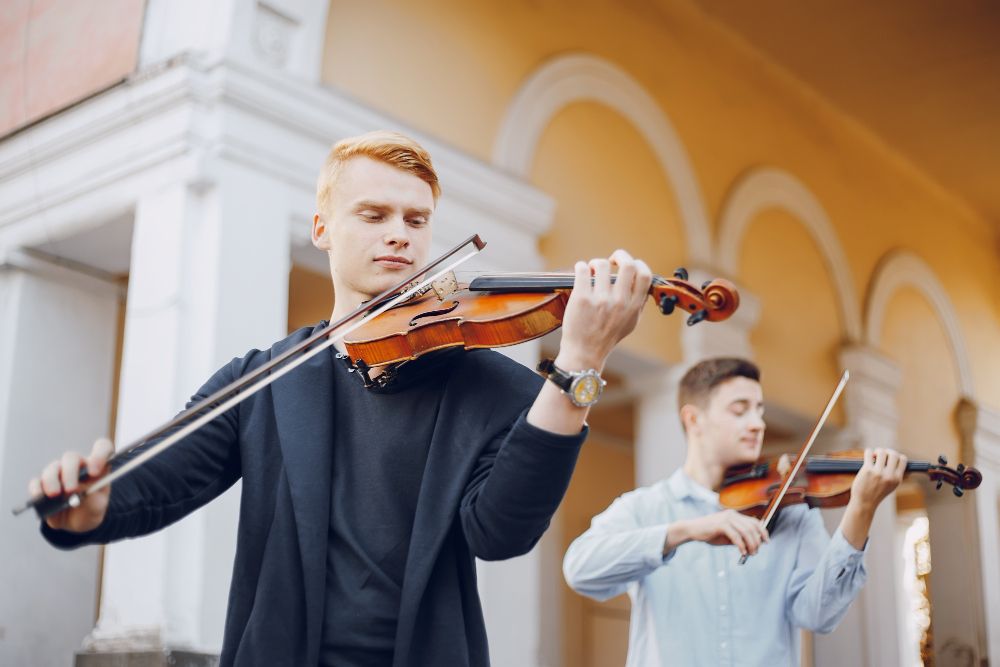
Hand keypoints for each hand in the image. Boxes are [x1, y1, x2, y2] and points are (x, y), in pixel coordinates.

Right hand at [28, 437, 113, 531]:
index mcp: (97, 466)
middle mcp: (77, 466)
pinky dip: (37, 488)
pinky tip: (39, 496)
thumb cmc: (91, 510)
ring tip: (55, 494)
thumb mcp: (97, 506)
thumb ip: (91, 497)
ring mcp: (59, 473)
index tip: (95, 471)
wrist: (77, 524)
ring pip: (53, 467)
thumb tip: (77, 488)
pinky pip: (37, 481)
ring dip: (52, 480)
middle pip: (72, 457)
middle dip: (70, 472)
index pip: (102, 448)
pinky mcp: (43, 485)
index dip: (99, 455)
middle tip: (71, 489)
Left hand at [556, 249, 652, 370]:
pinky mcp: (582, 298)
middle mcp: (619, 302)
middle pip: (627, 264)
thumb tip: (643, 283)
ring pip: (601, 264)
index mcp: (633, 307)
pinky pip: (581, 269)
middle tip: (611, 259)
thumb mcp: (630, 323)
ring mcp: (600, 300)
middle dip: (619, 255)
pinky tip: (580, 271)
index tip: (629, 265)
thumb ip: (638, 304)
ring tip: (591, 270)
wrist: (584, 353)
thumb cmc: (607, 337)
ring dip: (595, 263)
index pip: (645, 275)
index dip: (638, 263)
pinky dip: (580, 266)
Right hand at [666, 510, 768, 557]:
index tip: (766, 541)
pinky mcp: (721, 525)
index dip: (763, 531)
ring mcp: (726, 518)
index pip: (754, 521)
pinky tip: (742, 552)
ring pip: (746, 532)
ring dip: (751, 545)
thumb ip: (739, 537)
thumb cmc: (710, 533)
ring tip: (751, 554)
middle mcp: (732, 514)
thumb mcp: (727, 535)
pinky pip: (736, 536)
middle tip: (756, 552)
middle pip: (752, 527)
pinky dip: (741, 546)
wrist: (692, 530)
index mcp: (734, 515)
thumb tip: (753, 544)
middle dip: (757, 541)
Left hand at [849, 447, 905, 512]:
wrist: (865, 502)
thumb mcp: (892, 486)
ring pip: (881, 452)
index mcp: (897, 478)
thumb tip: (896, 458)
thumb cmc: (877, 493)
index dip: (897, 455)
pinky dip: (868, 451)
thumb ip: (895, 474)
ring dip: (877, 451)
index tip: (890, 458)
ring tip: (874, 456)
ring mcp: (878, 472)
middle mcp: (889, 475)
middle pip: (893, 454)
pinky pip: (869, 453)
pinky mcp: (867, 470)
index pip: (903, 459)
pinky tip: (868, 455)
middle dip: (887, 451)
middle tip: (881, 456)